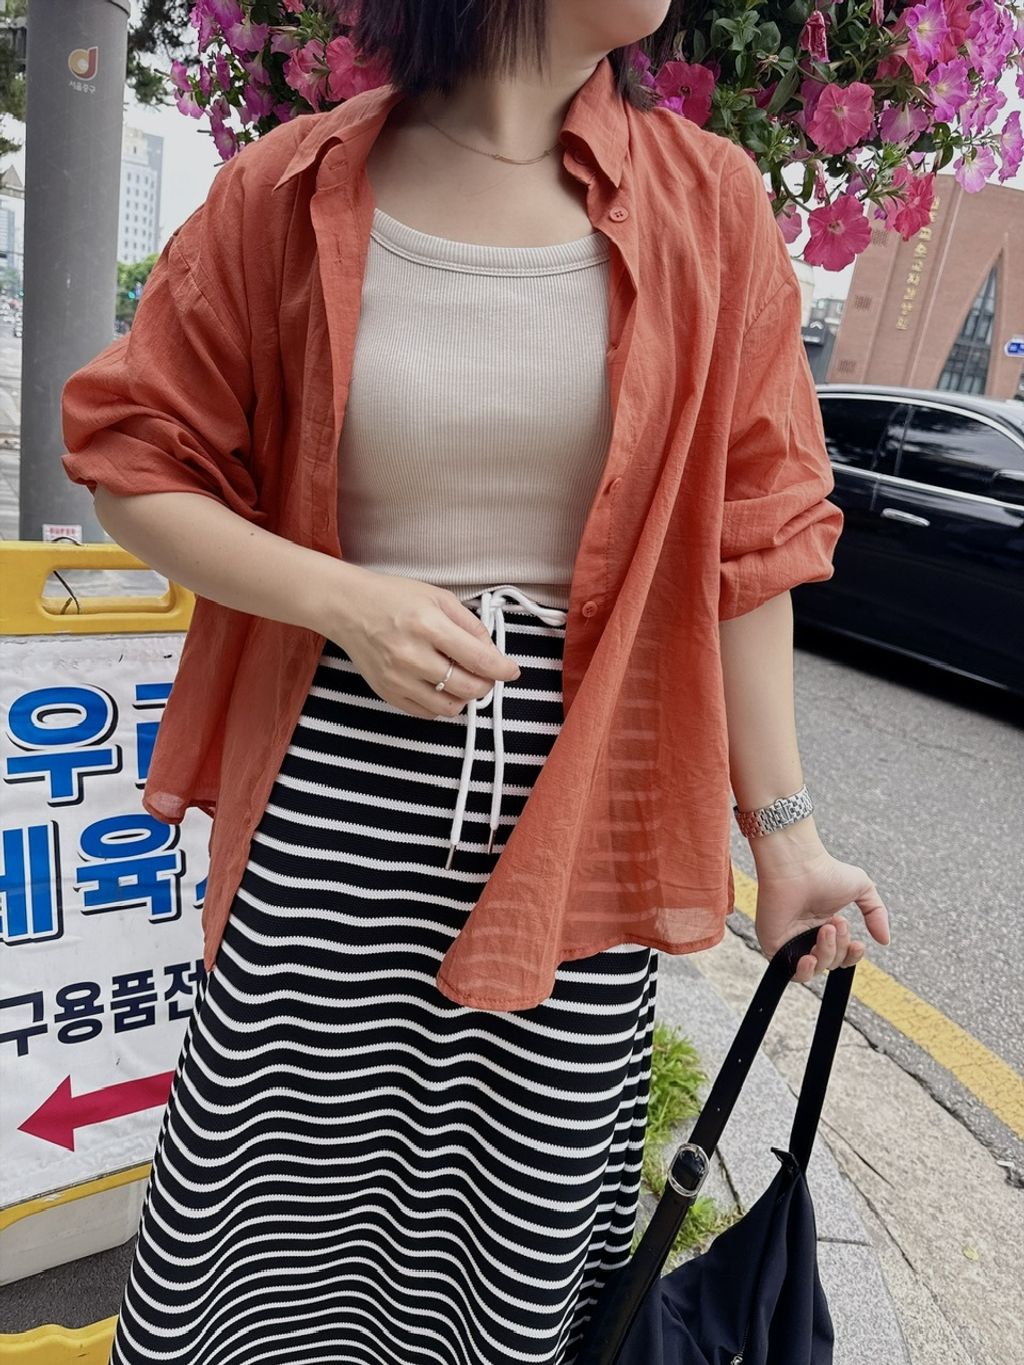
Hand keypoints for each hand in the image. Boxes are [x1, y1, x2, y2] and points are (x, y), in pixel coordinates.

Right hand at [326, 566, 520, 719]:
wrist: (348, 608)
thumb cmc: (392, 598)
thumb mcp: (438, 598)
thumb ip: (470, 625)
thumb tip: (493, 652)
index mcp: (428, 625)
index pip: (478, 659)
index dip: (502, 669)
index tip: (511, 671)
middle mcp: (412, 655)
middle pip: (468, 688)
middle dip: (486, 685)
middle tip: (487, 675)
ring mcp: (398, 678)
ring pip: (449, 707)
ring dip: (464, 697)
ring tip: (462, 680)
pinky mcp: (387, 693)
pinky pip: (426, 713)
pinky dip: (442, 705)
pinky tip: (440, 687)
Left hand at [752, 841, 890, 984]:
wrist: (798, 865)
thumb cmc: (826, 871)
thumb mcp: (863, 888)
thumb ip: (876, 914)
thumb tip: (885, 941)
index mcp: (824, 925)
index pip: (842, 955)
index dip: (852, 955)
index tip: (858, 944)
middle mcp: (806, 935)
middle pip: (830, 963)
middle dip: (839, 947)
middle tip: (837, 922)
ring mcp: (789, 941)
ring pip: (814, 968)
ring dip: (826, 953)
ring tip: (826, 928)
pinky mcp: (773, 944)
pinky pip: (789, 972)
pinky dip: (803, 971)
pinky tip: (809, 957)